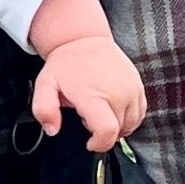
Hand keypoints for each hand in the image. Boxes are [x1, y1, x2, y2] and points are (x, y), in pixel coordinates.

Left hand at [28, 34, 144, 153]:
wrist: (84, 39)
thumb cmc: (65, 64)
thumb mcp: (44, 85)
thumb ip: (44, 110)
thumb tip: (52, 130)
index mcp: (94, 95)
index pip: (107, 131)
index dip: (99, 144)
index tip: (90, 143)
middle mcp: (117, 93)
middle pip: (118, 130)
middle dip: (102, 132)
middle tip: (88, 117)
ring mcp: (131, 90)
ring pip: (130, 124)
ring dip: (117, 127)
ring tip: (100, 112)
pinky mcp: (139, 87)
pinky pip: (140, 114)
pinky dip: (128, 119)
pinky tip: (113, 111)